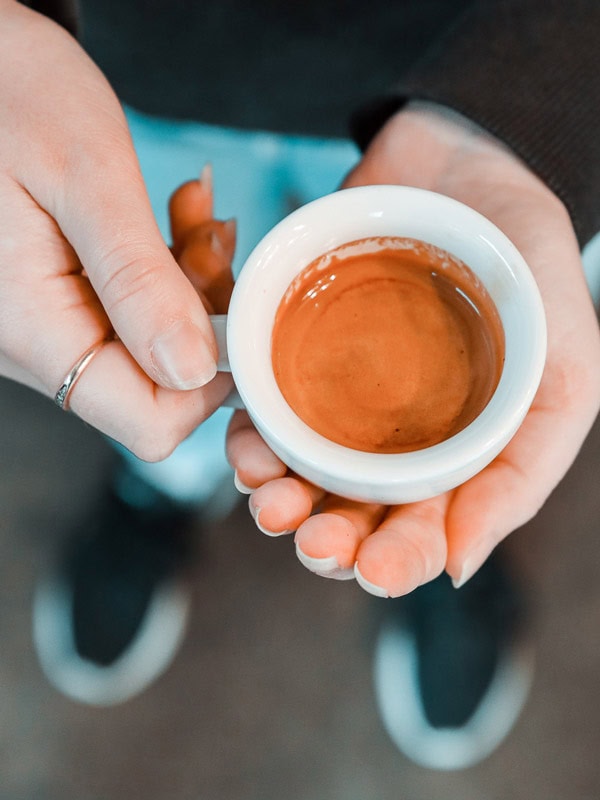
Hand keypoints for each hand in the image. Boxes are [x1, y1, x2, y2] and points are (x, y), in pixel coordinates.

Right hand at [0, 2, 232, 459]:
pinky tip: (170, 220)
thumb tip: (194, 372)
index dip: (210, 382)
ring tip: (188, 216)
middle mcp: (31, 346)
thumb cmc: (12, 92)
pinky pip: (132, 313)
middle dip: (203, 315)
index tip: (235, 311)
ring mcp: (43, 328)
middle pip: (158, 385)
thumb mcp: (86, 175)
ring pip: (151, 347)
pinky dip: (165, 271)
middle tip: (209, 238)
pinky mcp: (56, 304)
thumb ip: (138, 280)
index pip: (148, 420)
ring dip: (189, 284)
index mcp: (32, 329)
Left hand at [226, 102, 599, 595]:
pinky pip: (263, 407)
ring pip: (299, 471)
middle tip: (311, 540)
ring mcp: (339, 396)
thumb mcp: (566, 372)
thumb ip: (523, 470)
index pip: (421, 527)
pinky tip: (247, 444)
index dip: (396, 559)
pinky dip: (250, 434)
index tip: (372, 571)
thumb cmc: (529, 271)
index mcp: (453, 453)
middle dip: (328, 538)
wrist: (468, 165)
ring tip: (268, 499)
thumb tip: (456, 567)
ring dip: (278, 498)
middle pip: (352, 510)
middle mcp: (390, 436)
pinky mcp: (293, 352)